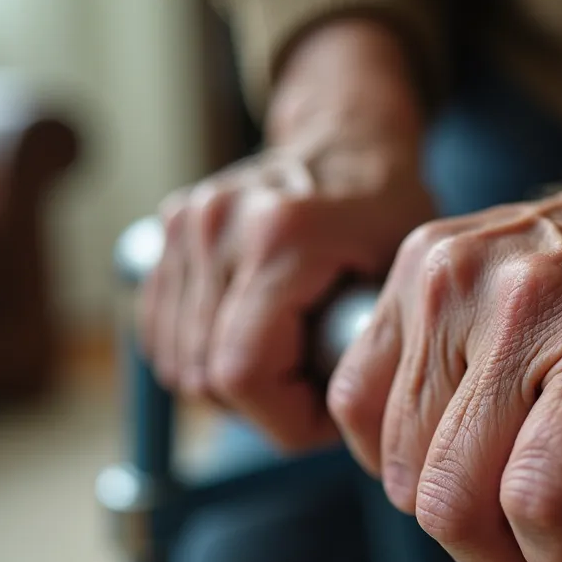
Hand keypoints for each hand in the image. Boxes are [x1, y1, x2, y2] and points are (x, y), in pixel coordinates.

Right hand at [139, 19, 433, 447]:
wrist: (346, 138)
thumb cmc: (386, 209)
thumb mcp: (404, 275)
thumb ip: (373, 348)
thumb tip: (349, 423)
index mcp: (280, 235)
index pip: (241, 373)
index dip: (284, 417)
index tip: (329, 409)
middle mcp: (216, 224)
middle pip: (206, 377)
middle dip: (264, 407)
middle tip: (315, 386)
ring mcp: (183, 226)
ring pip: (178, 366)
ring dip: (232, 386)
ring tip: (288, 357)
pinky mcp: (163, 232)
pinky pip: (158, 337)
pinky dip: (199, 358)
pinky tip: (248, 339)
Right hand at [327, 159, 561, 561]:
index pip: (541, 504)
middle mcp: (524, 301)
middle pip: (452, 497)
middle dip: (499, 556)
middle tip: (542, 543)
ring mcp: (458, 276)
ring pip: (401, 461)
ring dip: (450, 505)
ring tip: (501, 488)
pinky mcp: (418, 262)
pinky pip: (358, 392)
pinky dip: (392, 444)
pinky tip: (444, 445)